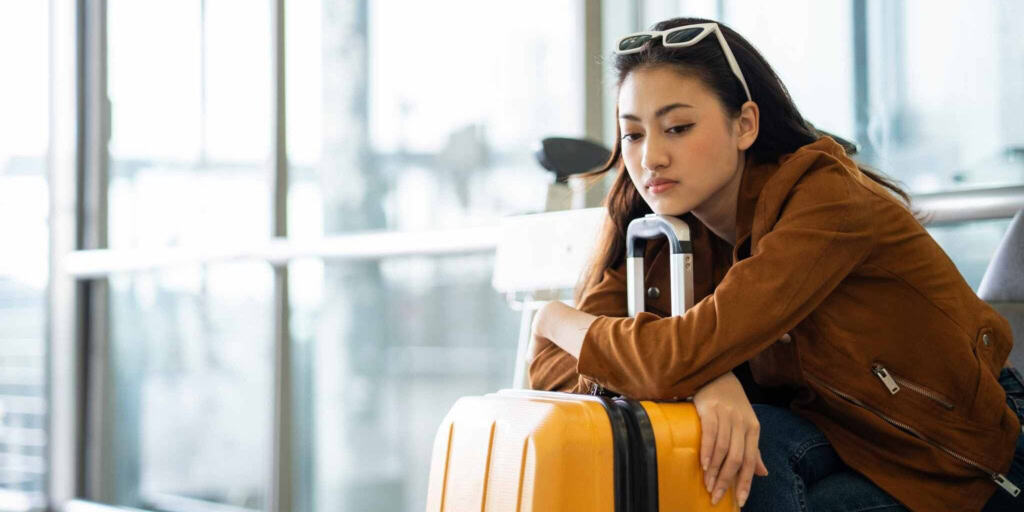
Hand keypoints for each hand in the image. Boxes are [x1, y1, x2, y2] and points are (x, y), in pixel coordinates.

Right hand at [693, 371, 767, 507]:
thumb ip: (753, 450)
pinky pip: (710, 433)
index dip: (746, 482)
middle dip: (727, 481)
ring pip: (723, 449)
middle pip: (737, 458)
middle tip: (717, 497)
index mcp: (753, 429)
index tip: (740, 501)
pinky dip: (707, 451)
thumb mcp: (746, 426)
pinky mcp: (710, 409)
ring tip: (708, 485)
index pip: (751, 461)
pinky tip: (703, 465)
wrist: (718, 375)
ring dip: (715, 470)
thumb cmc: (732, 404)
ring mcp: (726, 416)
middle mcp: (742, 423)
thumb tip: (763, 474)